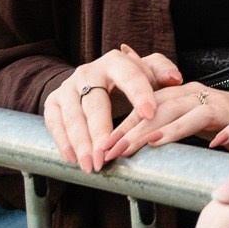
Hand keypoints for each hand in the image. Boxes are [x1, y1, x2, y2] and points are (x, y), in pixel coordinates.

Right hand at [42, 46, 182, 173]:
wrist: (93, 80)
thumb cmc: (128, 80)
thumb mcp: (147, 72)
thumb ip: (162, 72)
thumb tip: (175, 79)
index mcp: (116, 62)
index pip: (129, 75)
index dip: (140, 94)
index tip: (150, 114)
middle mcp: (88, 72)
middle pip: (94, 102)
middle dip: (101, 130)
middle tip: (108, 154)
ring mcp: (68, 87)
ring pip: (73, 116)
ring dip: (81, 143)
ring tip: (92, 165)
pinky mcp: (53, 102)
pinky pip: (54, 123)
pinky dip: (63, 142)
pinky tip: (73, 160)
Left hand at [97, 83, 228, 165]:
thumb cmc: (216, 120)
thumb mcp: (181, 115)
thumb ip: (154, 116)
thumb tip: (118, 121)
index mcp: (183, 96)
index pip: (149, 106)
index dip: (126, 124)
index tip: (105, 145)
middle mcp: (202, 98)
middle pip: (168, 108)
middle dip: (140, 128)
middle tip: (119, 149)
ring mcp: (227, 108)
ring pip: (200, 114)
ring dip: (176, 127)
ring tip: (154, 142)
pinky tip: (217, 143)